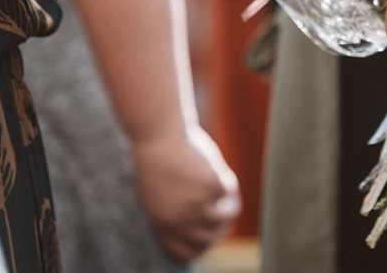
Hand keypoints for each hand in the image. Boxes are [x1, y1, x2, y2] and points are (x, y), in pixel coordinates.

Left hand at [130, 124, 240, 260]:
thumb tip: (207, 225)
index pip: (185, 251)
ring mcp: (197, 205)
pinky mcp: (211, 187)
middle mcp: (180, 220)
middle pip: (209, 238)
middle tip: (225, 212)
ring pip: (224, 216)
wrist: (158, 136)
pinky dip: (225, 179)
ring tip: (225, 189)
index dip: (201, 245)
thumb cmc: (157, 160)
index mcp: (162, 224)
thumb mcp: (161, 193)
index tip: (210, 234)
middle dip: (220, 228)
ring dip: (229, 204)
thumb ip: (177, 212)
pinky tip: (214, 165)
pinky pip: (228, 190)